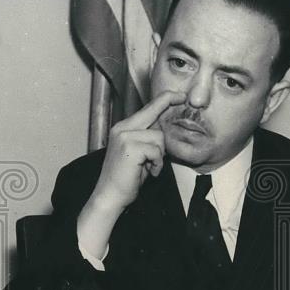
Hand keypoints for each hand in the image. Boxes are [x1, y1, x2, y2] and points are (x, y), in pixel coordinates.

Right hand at [77, 90, 184, 259]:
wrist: (110, 195)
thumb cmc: (126, 178)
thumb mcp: (138, 153)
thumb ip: (148, 139)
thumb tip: (164, 130)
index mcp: (123, 128)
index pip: (147, 108)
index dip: (165, 99)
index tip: (179, 95)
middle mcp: (122, 128)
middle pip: (155, 116)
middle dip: (165, 120)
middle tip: (171, 123)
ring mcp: (125, 136)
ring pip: (159, 137)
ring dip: (159, 155)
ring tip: (149, 166)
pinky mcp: (130, 147)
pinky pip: (156, 150)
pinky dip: (157, 163)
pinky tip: (148, 171)